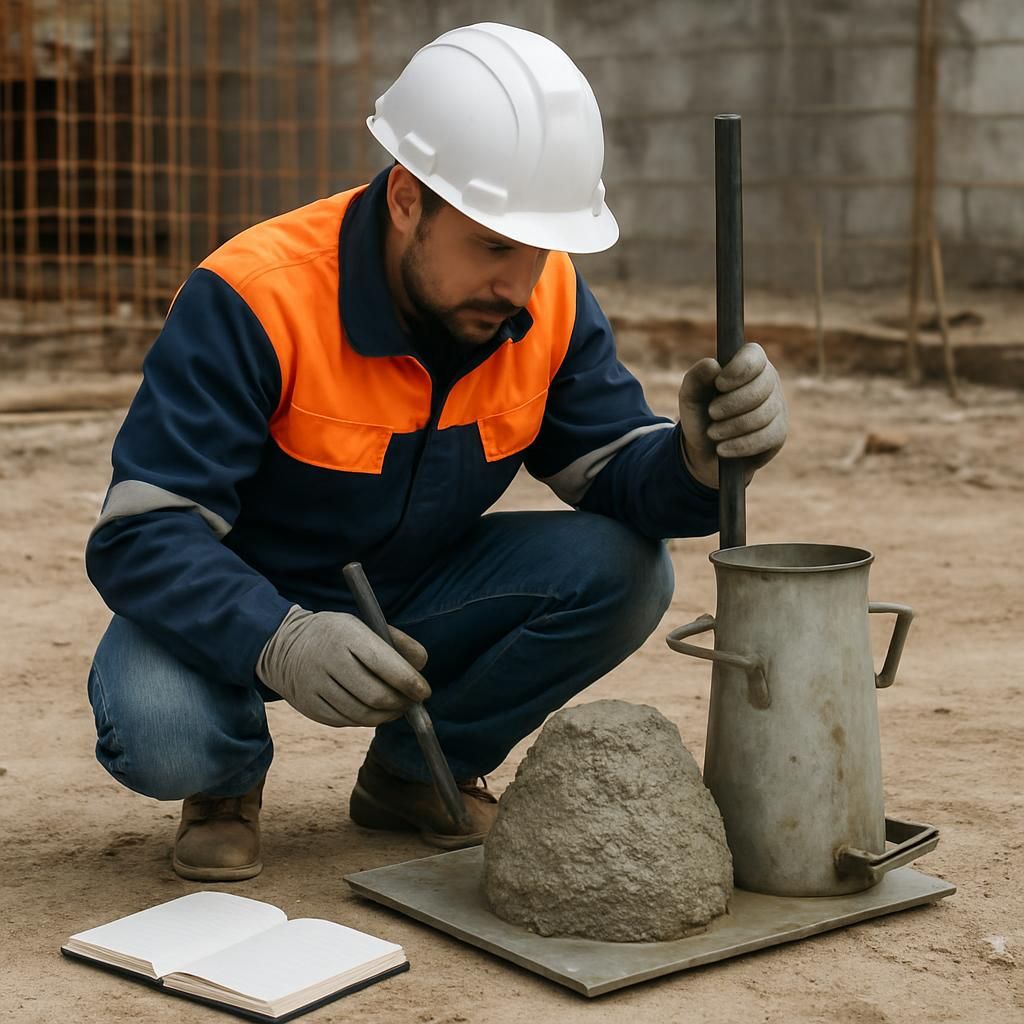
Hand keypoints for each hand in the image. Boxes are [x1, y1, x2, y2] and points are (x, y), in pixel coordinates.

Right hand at [257, 606, 429, 726]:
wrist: (282, 644)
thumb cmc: (336, 634)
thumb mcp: (363, 626)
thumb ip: (396, 643)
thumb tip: (421, 666)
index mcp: (346, 635)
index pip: (385, 664)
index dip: (410, 682)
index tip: (424, 690)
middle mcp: (328, 661)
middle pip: (375, 695)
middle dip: (401, 703)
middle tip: (413, 701)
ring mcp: (315, 686)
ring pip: (363, 714)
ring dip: (388, 715)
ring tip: (398, 707)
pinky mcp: (309, 707)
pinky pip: (347, 721)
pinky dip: (367, 719)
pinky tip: (375, 711)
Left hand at [677, 342, 787, 488]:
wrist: (705, 450)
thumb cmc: (701, 415)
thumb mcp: (690, 397)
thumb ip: (695, 378)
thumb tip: (713, 364)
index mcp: (747, 364)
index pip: (754, 356)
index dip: (738, 370)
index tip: (719, 384)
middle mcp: (767, 381)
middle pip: (760, 388)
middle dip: (731, 404)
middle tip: (711, 413)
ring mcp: (777, 407)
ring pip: (763, 415)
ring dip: (731, 427)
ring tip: (712, 433)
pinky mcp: (778, 432)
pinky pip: (766, 437)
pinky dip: (740, 445)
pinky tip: (723, 448)